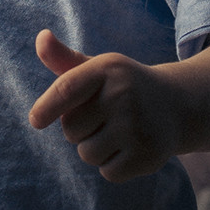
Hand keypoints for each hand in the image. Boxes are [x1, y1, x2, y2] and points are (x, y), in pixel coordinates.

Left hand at [28, 29, 184, 182]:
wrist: (174, 105)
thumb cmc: (122, 85)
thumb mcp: (97, 68)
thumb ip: (64, 58)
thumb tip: (40, 38)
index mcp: (107, 69)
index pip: (67, 88)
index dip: (47, 106)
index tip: (35, 120)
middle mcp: (123, 95)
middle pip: (70, 128)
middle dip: (78, 128)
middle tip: (102, 116)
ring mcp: (136, 126)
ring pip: (87, 153)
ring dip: (93, 148)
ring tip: (115, 131)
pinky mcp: (147, 155)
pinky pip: (107, 172)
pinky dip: (112, 165)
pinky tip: (128, 147)